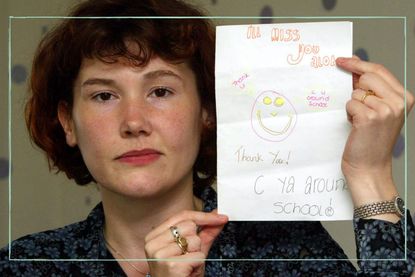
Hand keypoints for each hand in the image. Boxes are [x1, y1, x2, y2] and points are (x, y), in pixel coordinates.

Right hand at [144, 210, 227, 276]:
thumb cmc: (181, 274)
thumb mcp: (192, 249)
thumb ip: (205, 231)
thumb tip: (218, 214)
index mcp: (154, 236)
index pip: (182, 216)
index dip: (203, 216)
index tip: (221, 217)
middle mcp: (153, 243)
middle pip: (189, 226)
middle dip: (196, 241)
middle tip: (189, 256)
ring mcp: (160, 254)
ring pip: (194, 240)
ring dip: (197, 254)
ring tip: (188, 265)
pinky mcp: (171, 265)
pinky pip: (198, 256)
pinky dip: (198, 264)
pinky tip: (188, 271)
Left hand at [336, 56, 413, 207]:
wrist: (370, 166)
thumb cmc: (372, 140)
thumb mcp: (381, 111)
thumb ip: (373, 91)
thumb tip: (355, 69)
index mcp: (405, 98)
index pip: (380, 70)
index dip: (359, 64)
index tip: (344, 60)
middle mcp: (398, 102)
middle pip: (368, 76)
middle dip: (355, 86)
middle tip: (354, 101)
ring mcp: (385, 109)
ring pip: (356, 92)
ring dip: (353, 105)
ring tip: (360, 121)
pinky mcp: (369, 118)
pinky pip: (350, 103)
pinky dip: (348, 114)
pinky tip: (356, 126)